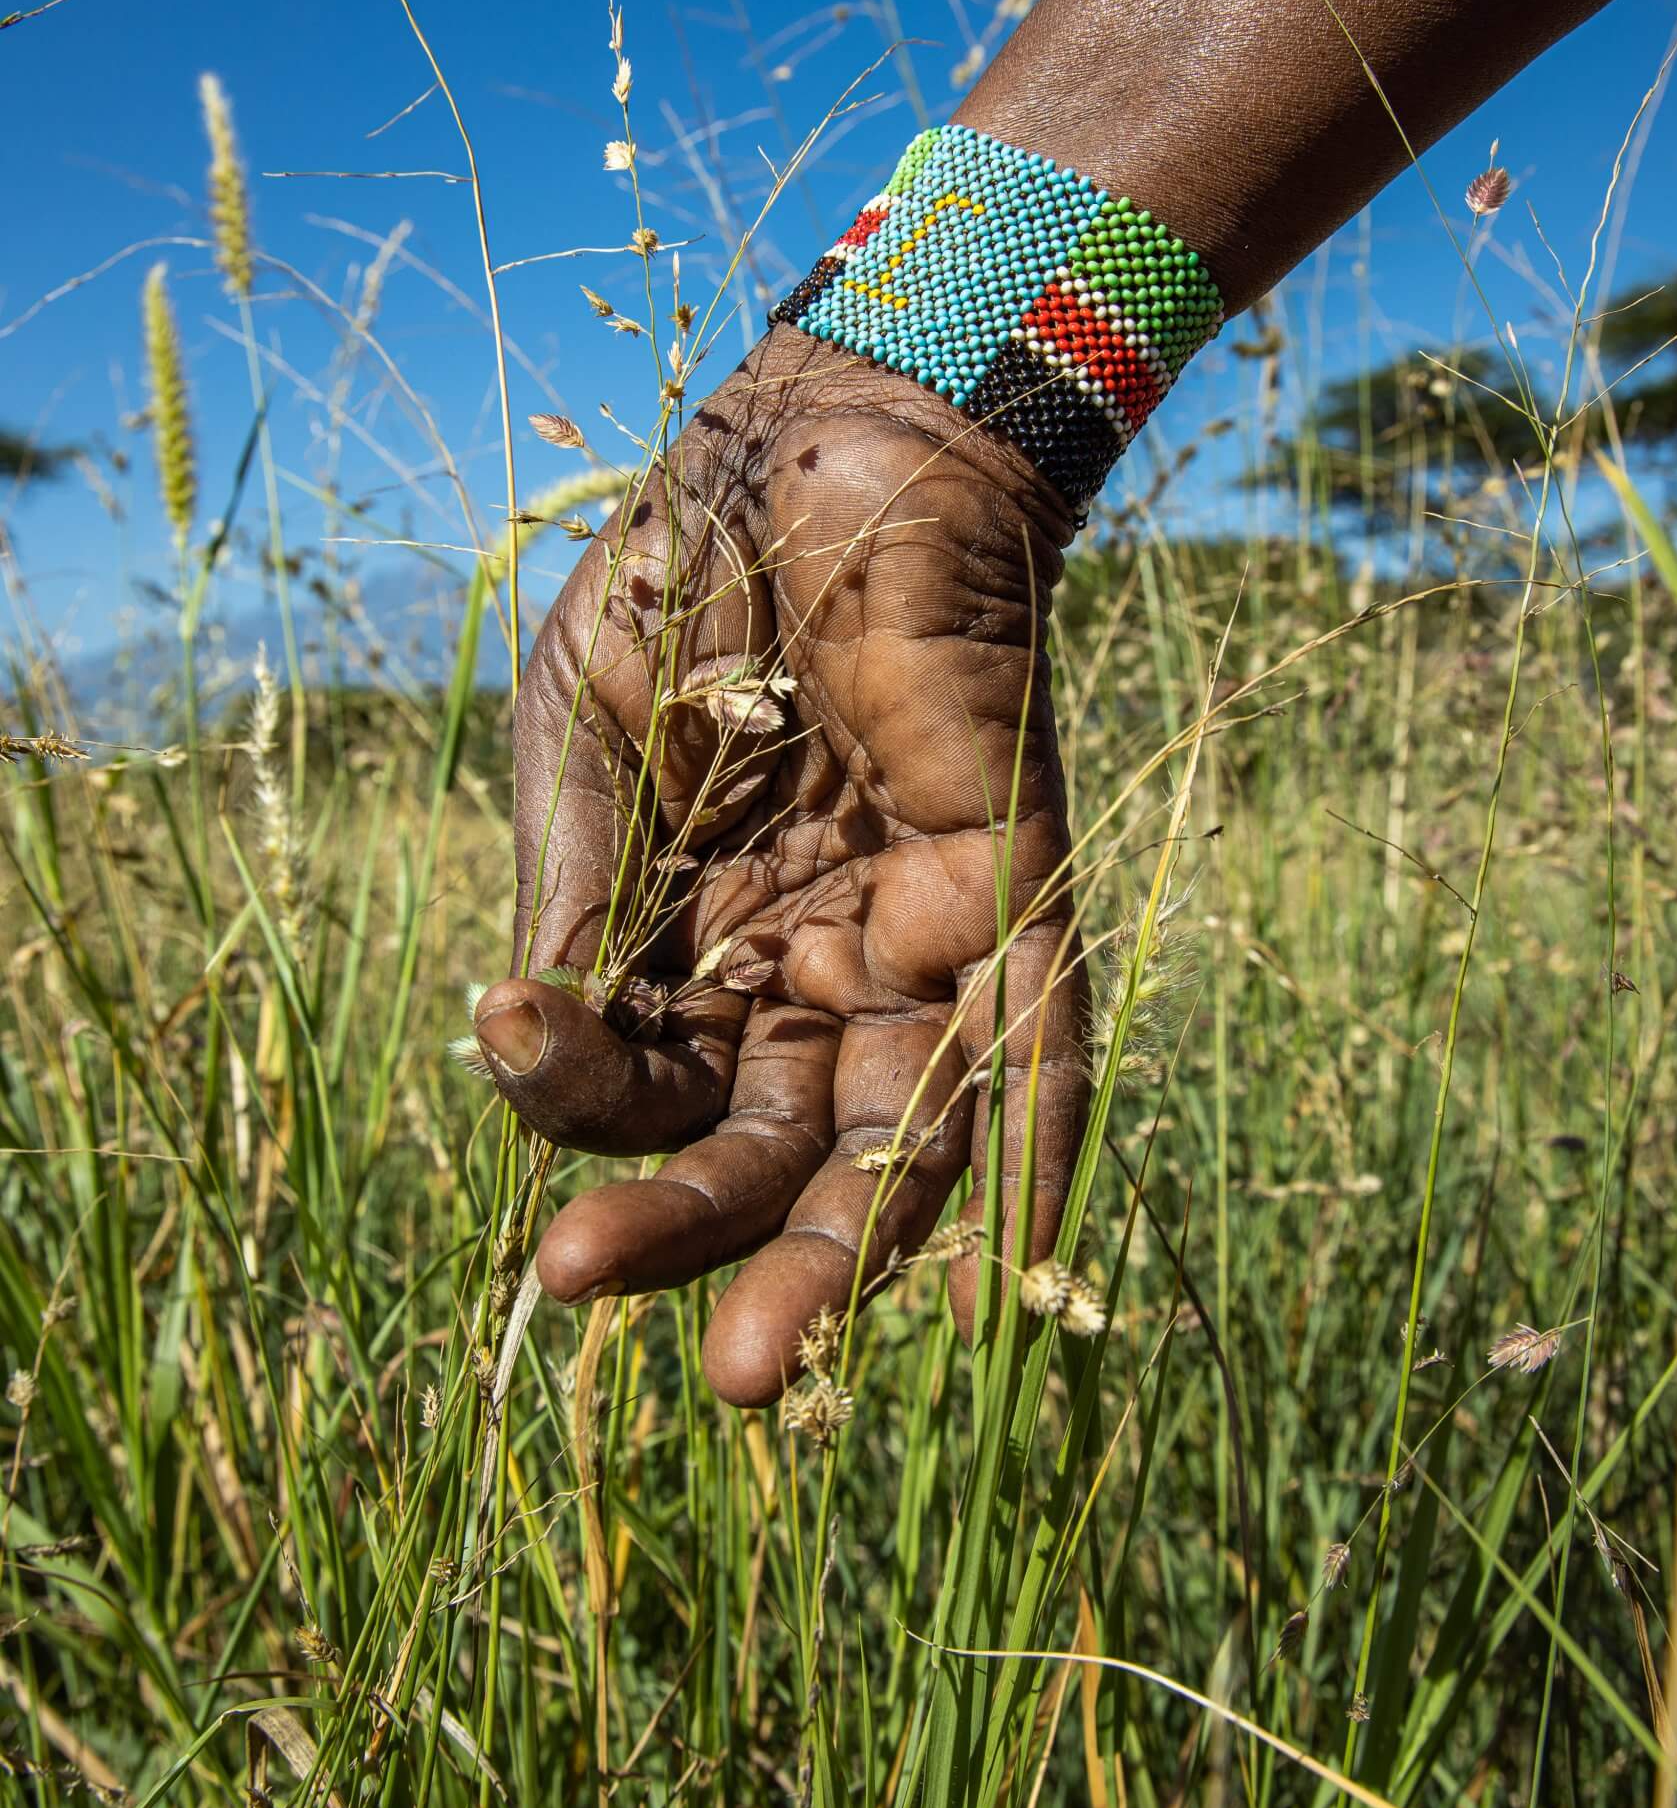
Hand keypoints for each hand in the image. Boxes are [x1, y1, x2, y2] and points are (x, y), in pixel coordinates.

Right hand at [474, 324, 1087, 1404]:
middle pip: (764, 1151)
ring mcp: (918, 940)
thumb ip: (574, 902)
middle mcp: (812, 971)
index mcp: (699, 947)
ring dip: (830, 1260)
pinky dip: (1025, 1162)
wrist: (820, 435)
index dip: (568, 1092)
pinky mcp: (1016, 887)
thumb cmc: (689, 578)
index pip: (637, 1083)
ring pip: (891, 1141)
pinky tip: (996, 1286)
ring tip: (748, 1372)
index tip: (504, 1026)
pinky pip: (1040, 1048)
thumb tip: (521, 1052)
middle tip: (577, 1290)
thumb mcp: (582, 751)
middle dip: (686, 1236)